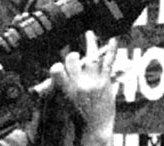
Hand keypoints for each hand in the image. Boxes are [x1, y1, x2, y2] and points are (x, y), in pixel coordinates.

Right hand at [49, 31, 117, 145]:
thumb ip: (59, 90)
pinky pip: (108, 62)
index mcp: (66, 90)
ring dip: (90, 43)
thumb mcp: (63, 105)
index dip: (57, 66)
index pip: (57, 70)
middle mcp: (79, 83)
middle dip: (72, 56)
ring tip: (89, 34)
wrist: (95, 129)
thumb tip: (50, 82)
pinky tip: (112, 39)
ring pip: (91, 56)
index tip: (58, 65)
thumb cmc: (78, 120)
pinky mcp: (105, 81)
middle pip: (73, 59)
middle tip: (74, 56)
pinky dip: (111, 49)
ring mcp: (93, 81)